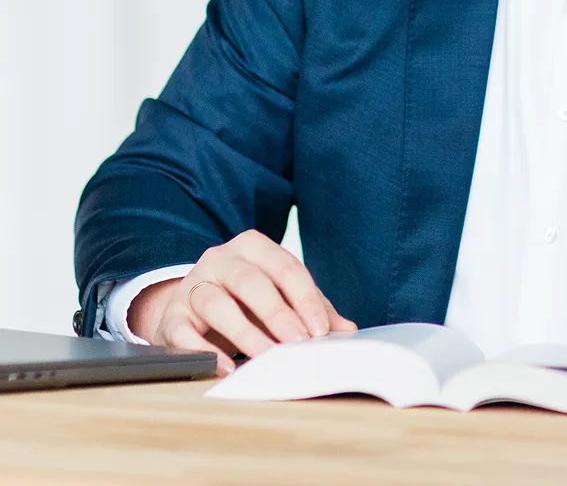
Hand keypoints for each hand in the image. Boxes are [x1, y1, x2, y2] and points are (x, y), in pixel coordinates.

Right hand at [127, 230, 355, 374]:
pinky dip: (204, 351)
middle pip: (251, 281)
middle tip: (298, 344)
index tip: (321, 331)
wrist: (189, 310)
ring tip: (267, 358)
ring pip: (217, 303)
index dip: (305, 299)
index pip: (285, 267)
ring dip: (245, 334)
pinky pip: (185, 333)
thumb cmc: (244, 301)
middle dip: (278, 314)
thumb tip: (346, 331)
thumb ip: (311, 309)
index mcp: (252, 247)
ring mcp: (192, 285)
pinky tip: (225, 368)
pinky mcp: (172, 317)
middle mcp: (220, 259)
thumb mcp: (278, 298)